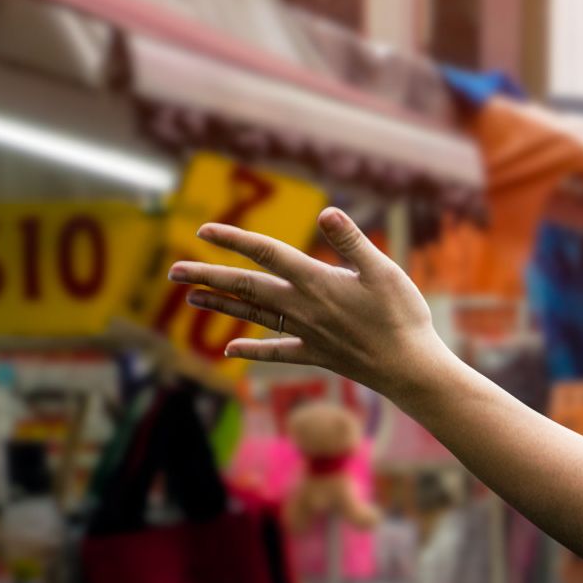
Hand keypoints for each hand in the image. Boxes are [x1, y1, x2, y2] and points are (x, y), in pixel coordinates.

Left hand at [169, 208, 444, 392]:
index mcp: (316, 282)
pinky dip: (252, 349)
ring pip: (253, 317)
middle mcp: (302, 308)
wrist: (409, 370)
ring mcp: (306, 334)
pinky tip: (230, 351)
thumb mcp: (383, 270)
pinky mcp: (316, 355)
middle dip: (208, 277)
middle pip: (246, 288)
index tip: (203, 231)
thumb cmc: (402, 317)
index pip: (266, 255)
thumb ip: (352, 242)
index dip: (235, 240)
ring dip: (220, 307)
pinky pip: (277, 352)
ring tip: (191, 298)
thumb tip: (326, 213)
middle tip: (173, 271)